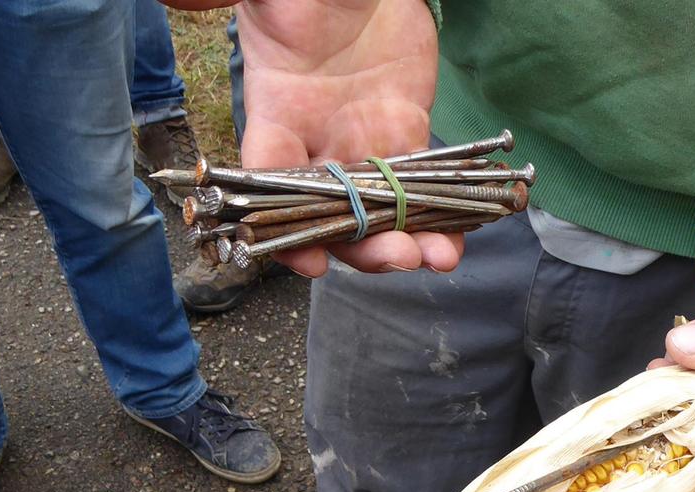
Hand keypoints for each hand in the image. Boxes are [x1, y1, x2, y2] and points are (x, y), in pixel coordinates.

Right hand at [233, 0, 462, 276]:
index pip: (267, 179)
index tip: (307, 263)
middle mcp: (317, 141)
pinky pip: (421, 185)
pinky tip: (456, 239)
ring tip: (437, 256)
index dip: (279, 228)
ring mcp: (362, 141)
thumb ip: (237, 6)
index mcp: (276, 113)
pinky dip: (439, 215)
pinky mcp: (403, 131)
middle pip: (330, 211)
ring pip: (379, 208)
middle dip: (361, 244)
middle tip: (396, 256)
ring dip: (405, 241)